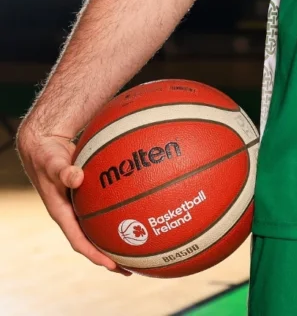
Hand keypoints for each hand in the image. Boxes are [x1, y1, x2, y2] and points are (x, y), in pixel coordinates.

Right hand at [16, 126, 131, 274]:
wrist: (44, 146)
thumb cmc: (46, 157)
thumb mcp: (52, 164)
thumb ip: (63, 171)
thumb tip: (77, 177)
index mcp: (62, 213)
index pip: (79, 241)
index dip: (95, 254)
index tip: (112, 265)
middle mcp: (72, 213)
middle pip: (92, 240)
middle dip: (110, 254)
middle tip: (132, 265)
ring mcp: (80, 205)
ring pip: (99, 226)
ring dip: (115, 236)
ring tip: (139, 245)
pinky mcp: (87, 194)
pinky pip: (104, 207)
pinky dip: (118, 211)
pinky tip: (138, 208)